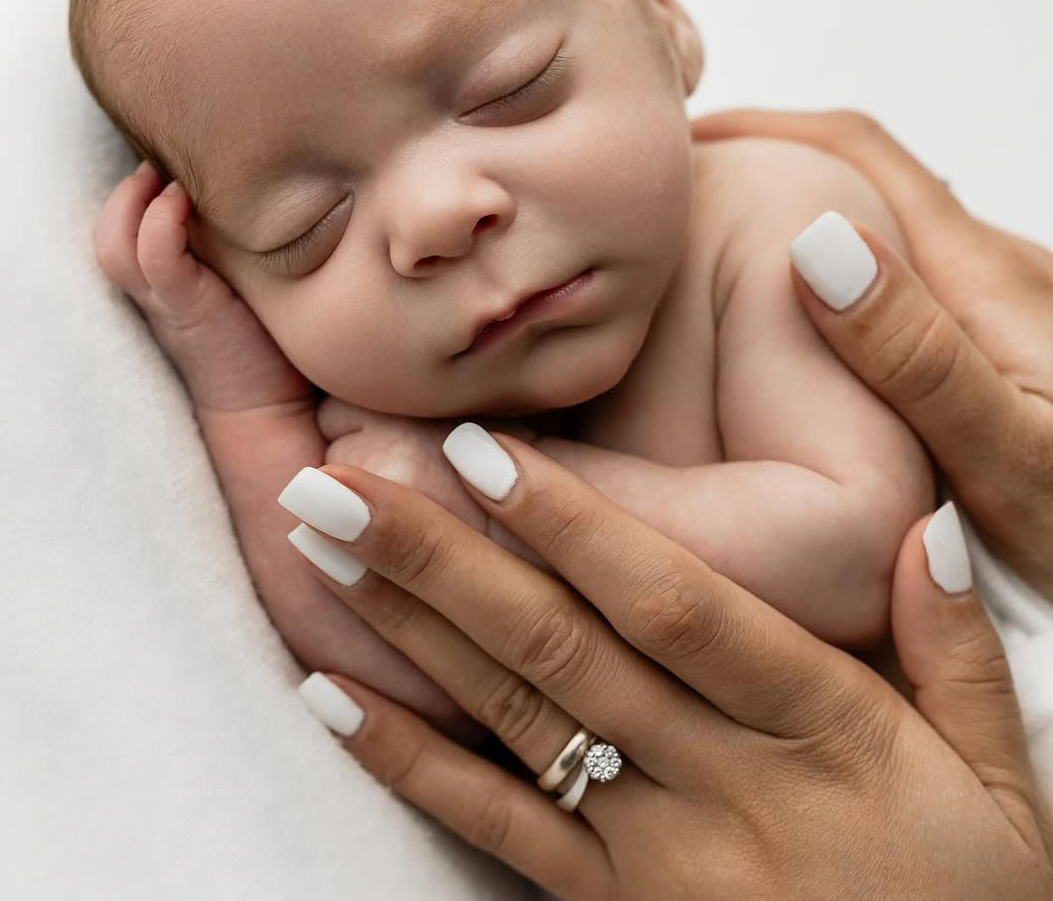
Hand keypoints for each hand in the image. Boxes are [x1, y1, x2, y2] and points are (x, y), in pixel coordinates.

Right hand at [93, 160, 315, 415]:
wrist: (273, 407)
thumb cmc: (269, 339)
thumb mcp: (249, 280)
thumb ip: (243, 244)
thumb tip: (278, 187)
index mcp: (167, 279)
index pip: (127, 225)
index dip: (139, 190)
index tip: (175, 161)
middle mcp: (156, 289)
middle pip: (108, 232)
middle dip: (125, 190)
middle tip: (160, 158)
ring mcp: (166, 300)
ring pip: (114, 244)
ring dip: (132, 202)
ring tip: (167, 178)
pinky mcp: (186, 310)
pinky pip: (153, 259)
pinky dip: (159, 224)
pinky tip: (183, 202)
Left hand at [277, 433, 1051, 898]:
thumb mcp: (1004, 782)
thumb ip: (960, 651)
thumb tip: (921, 528)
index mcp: (819, 729)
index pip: (676, 608)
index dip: (578, 526)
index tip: (486, 448)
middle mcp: (719, 785)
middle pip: (561, 649)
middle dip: (441, 554)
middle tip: (337, 475)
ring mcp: (652, 855)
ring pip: (513, 718)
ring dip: (407, 625)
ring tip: (320, 542)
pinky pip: (496, 830)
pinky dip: (408, 761)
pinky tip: (330, 698)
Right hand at [687, 108, 1052, 594]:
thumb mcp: (1013, 466)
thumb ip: (916, 359)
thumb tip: (815, 240)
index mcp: (986, 279)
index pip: (859, 151)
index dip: (762, 128)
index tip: (685, 140)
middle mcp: (1002, 275)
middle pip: (870, 185)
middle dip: (774, 171)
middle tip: (683, 210)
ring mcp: (1015, 311)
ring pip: (894, 239)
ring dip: (809, 227)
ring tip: (723, 274)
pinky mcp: (1021, 350)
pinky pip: (916, 288)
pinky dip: (849, 287)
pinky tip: (816, 343)